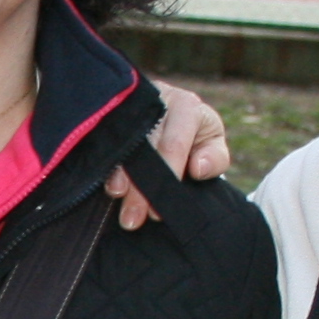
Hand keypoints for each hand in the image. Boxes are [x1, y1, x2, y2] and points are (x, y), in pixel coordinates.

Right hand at [111, 79, 232, 230]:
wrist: (174, 114)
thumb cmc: (196, 135)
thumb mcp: (211, 143)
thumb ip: (214, 158)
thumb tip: (197, 168)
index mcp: (186, 106)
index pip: (174, 144)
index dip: (166, 177)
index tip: (157, 211)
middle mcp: (157, 98)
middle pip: (145, 146)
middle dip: (139, 186)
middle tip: (133, 220)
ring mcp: (133, 102)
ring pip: (124, 143)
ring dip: (118, 176)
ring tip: (116, 201)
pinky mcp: (114, 111)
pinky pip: (106, 139)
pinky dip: (106, 165)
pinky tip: (104, 184)